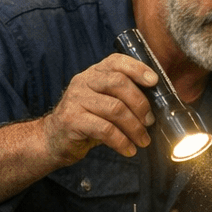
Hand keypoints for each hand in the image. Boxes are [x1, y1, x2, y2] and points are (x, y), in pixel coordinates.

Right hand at [40, 55, 158, 164]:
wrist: (53, 139)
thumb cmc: (87, 121)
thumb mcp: (104, 103)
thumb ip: (124, 97)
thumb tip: (157, 105)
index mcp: (94, 73)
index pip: (116, 61)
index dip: (137, 68)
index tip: (154, 81)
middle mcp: (83, 82)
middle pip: (118, 83)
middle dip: (140, 104)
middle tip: (150, 121)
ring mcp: (76, 100)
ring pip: (115, 109)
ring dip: (135, 127)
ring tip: (143, 140)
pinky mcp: (72, 121)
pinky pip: (105, 130)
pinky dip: (122, 142)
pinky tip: (129, 150)